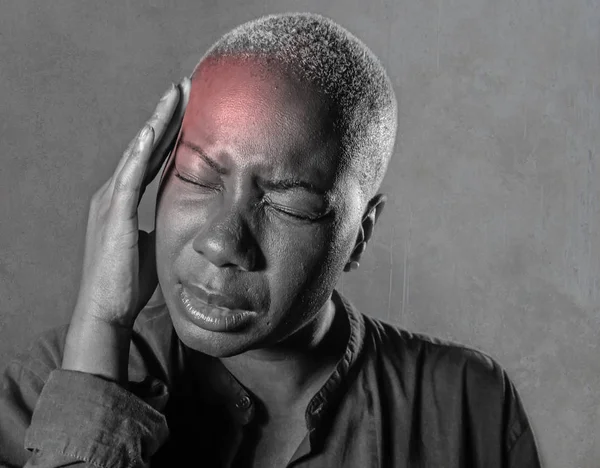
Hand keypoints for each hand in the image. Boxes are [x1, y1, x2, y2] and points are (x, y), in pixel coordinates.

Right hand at [62, 78, 189, 383]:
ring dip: (157, 122)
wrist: (106, 309)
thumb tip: (185, 216)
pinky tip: (152, 131)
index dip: (170, 132)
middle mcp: (116, 192)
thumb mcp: (153, 243)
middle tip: (185, 86)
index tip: (189, 108)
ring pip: (138, 153)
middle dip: (167, 115)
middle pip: (146, 146)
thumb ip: (164, 223)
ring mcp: (112, 201)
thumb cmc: (129, 281)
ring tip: (176, 94)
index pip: (153, 157)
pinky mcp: (114, 215)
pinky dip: (140, 153)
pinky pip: (129, 178)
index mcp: (125, 198)